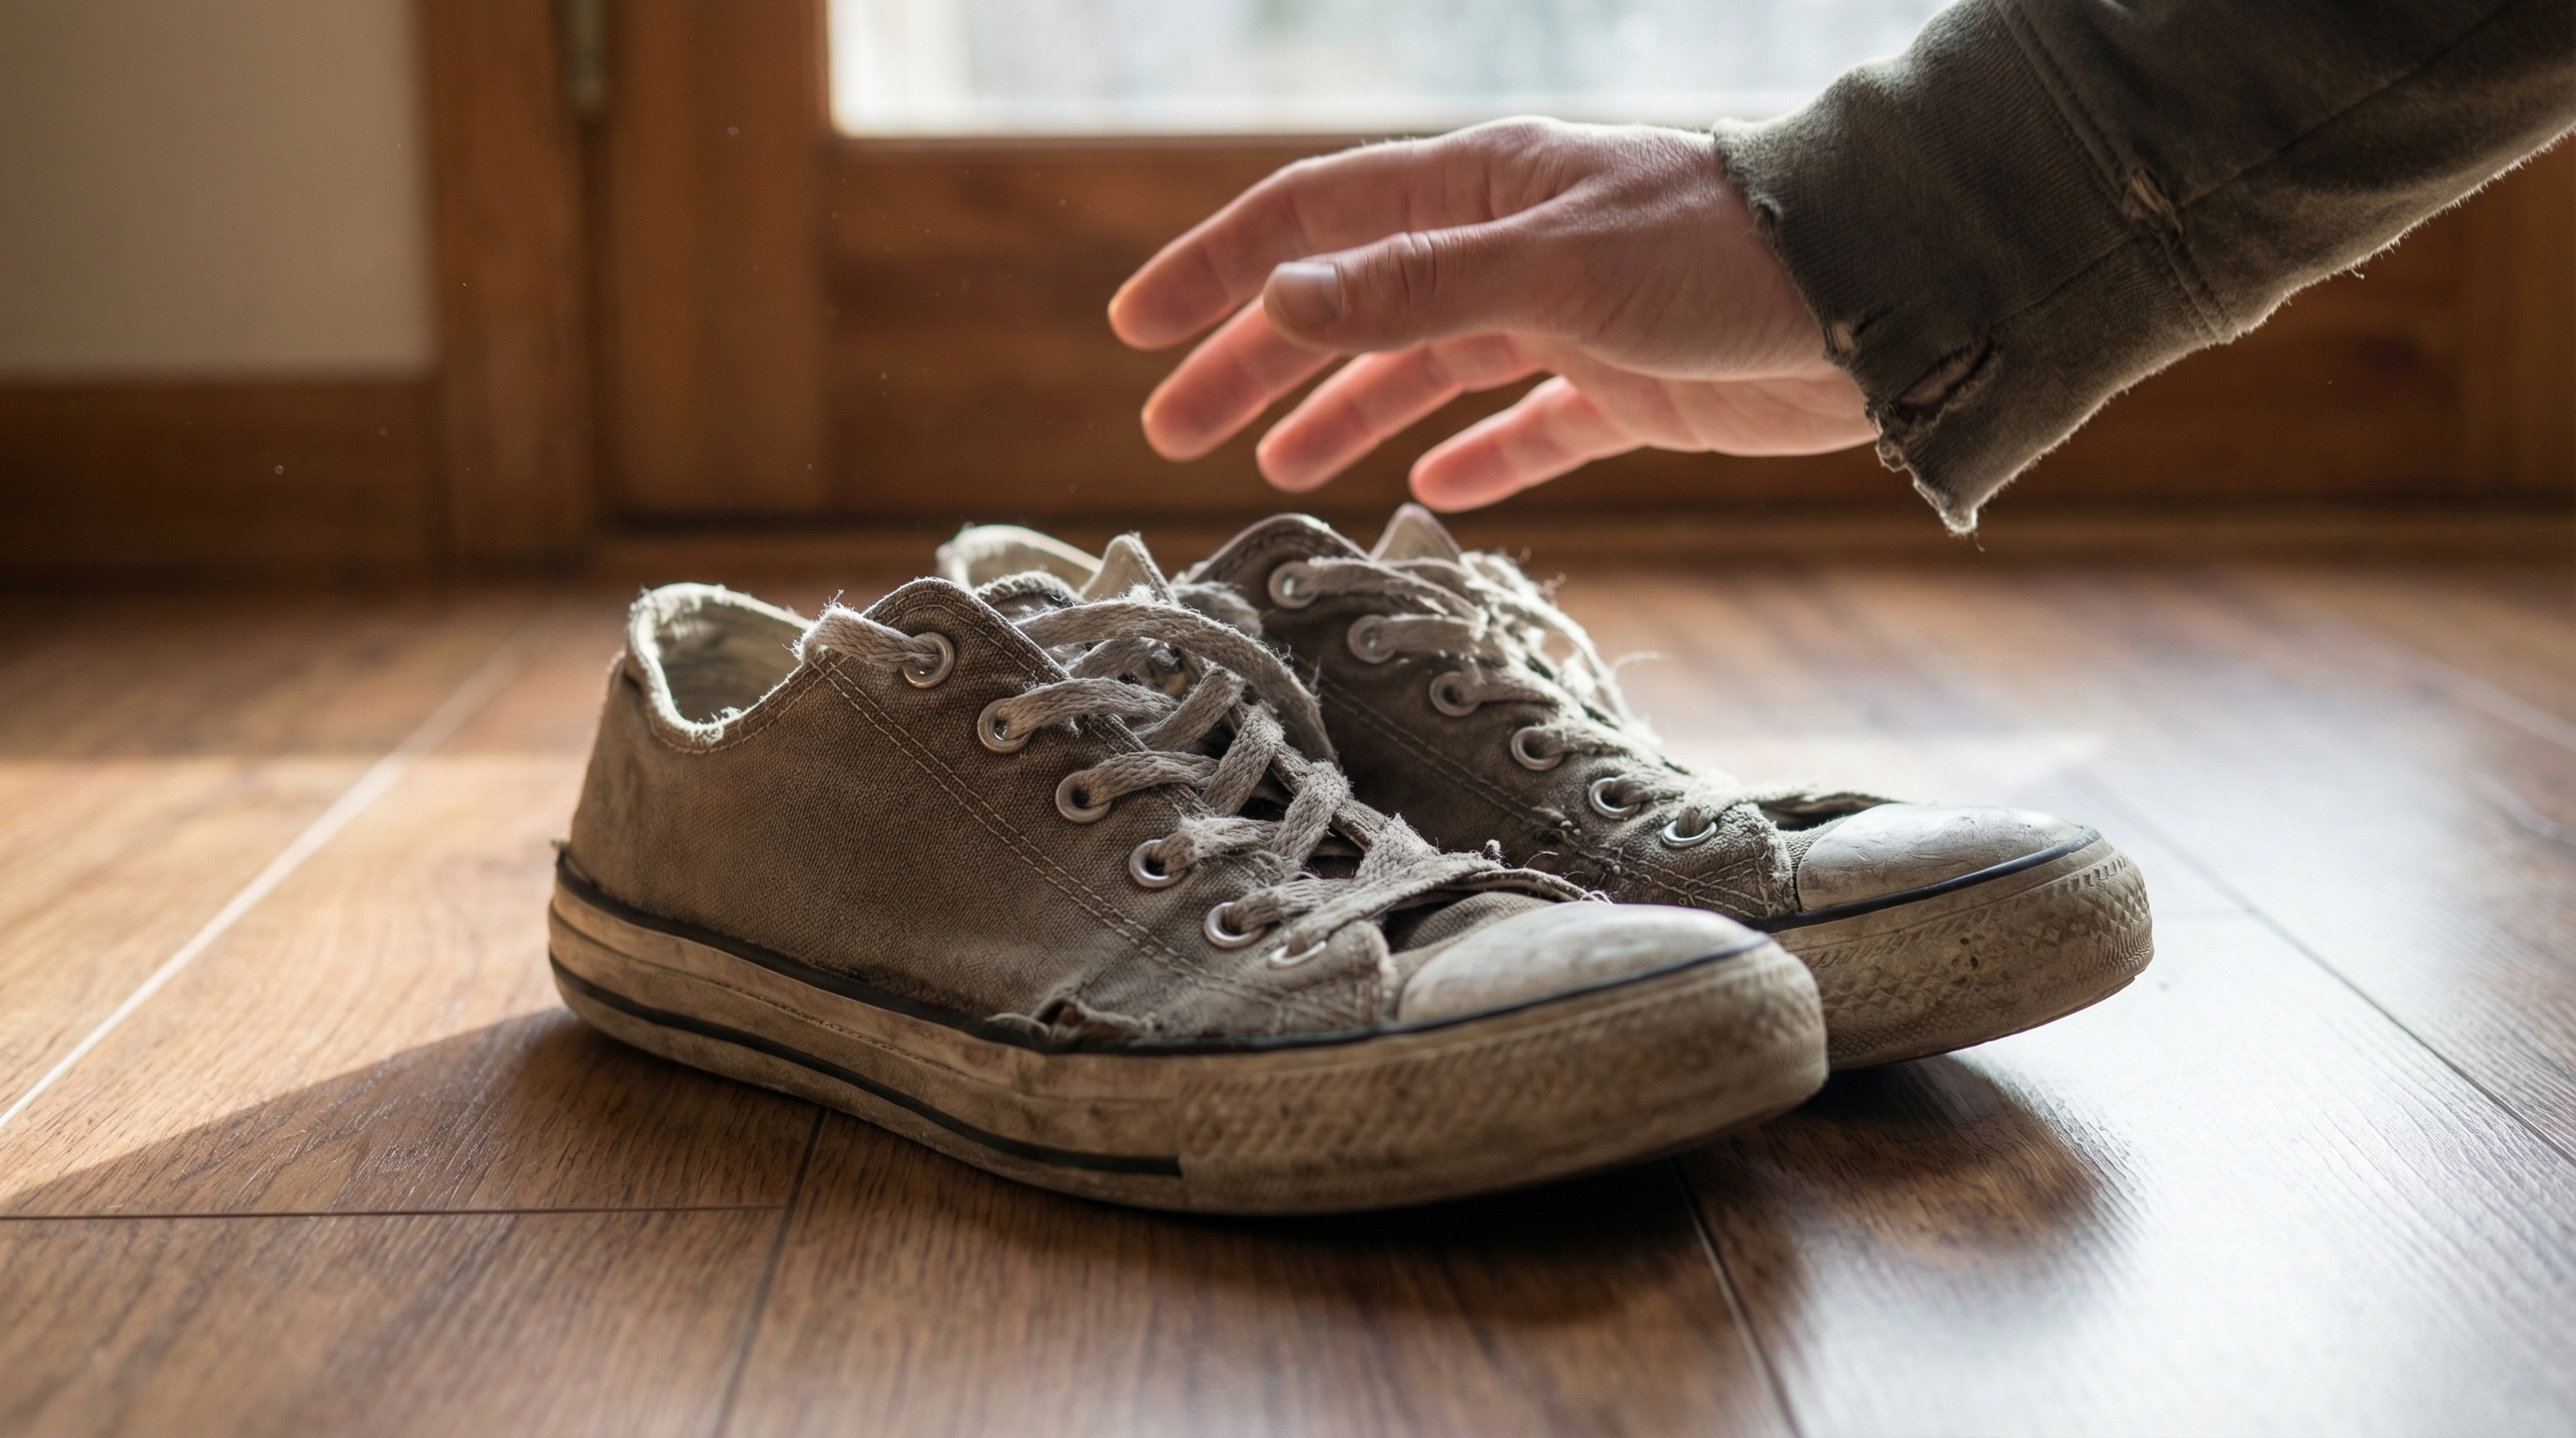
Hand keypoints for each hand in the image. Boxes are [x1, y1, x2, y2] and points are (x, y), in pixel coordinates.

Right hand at [1107, 117, 1875, 509]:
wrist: (1883, 298)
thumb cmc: (1722, 254)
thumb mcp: (1549, 267)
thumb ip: (1413, 289)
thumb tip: (1280, 303)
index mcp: (1479, 190)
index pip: (1311, 223)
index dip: (1218, 273)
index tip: (1136, 330)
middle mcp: (1511, 247)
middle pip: (1349, 304)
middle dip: (1253, 365)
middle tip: (1173, 432)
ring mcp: (1568, 319)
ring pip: (1424, 370)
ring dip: (1342, 413)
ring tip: (1273, 470)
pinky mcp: (1630, 387)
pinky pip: (1529, 426)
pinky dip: (1476, 458)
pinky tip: (1436, 493)